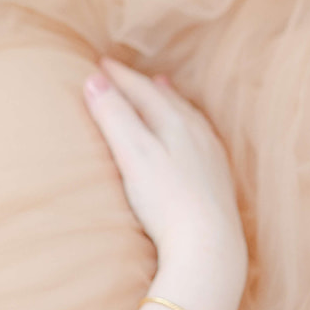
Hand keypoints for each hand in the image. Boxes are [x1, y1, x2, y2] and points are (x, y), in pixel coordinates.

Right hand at [83, 57, 247, 279]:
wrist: (208, 246)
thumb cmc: (166, 201)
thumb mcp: (133, 154)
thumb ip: (114, 115)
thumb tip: (93, 79)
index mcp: (175, 122)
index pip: (142, 90)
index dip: (118, 76)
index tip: (97, 63)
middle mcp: (196, 133)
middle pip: (165, 98)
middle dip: (142, 83)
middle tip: (123, 72)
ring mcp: (209, 155)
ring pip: (186, 115)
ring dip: (168, 99)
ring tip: (160, 87)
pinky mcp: (216, 178)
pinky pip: (199, 136)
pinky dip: (185, 123)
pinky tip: (187, 132)